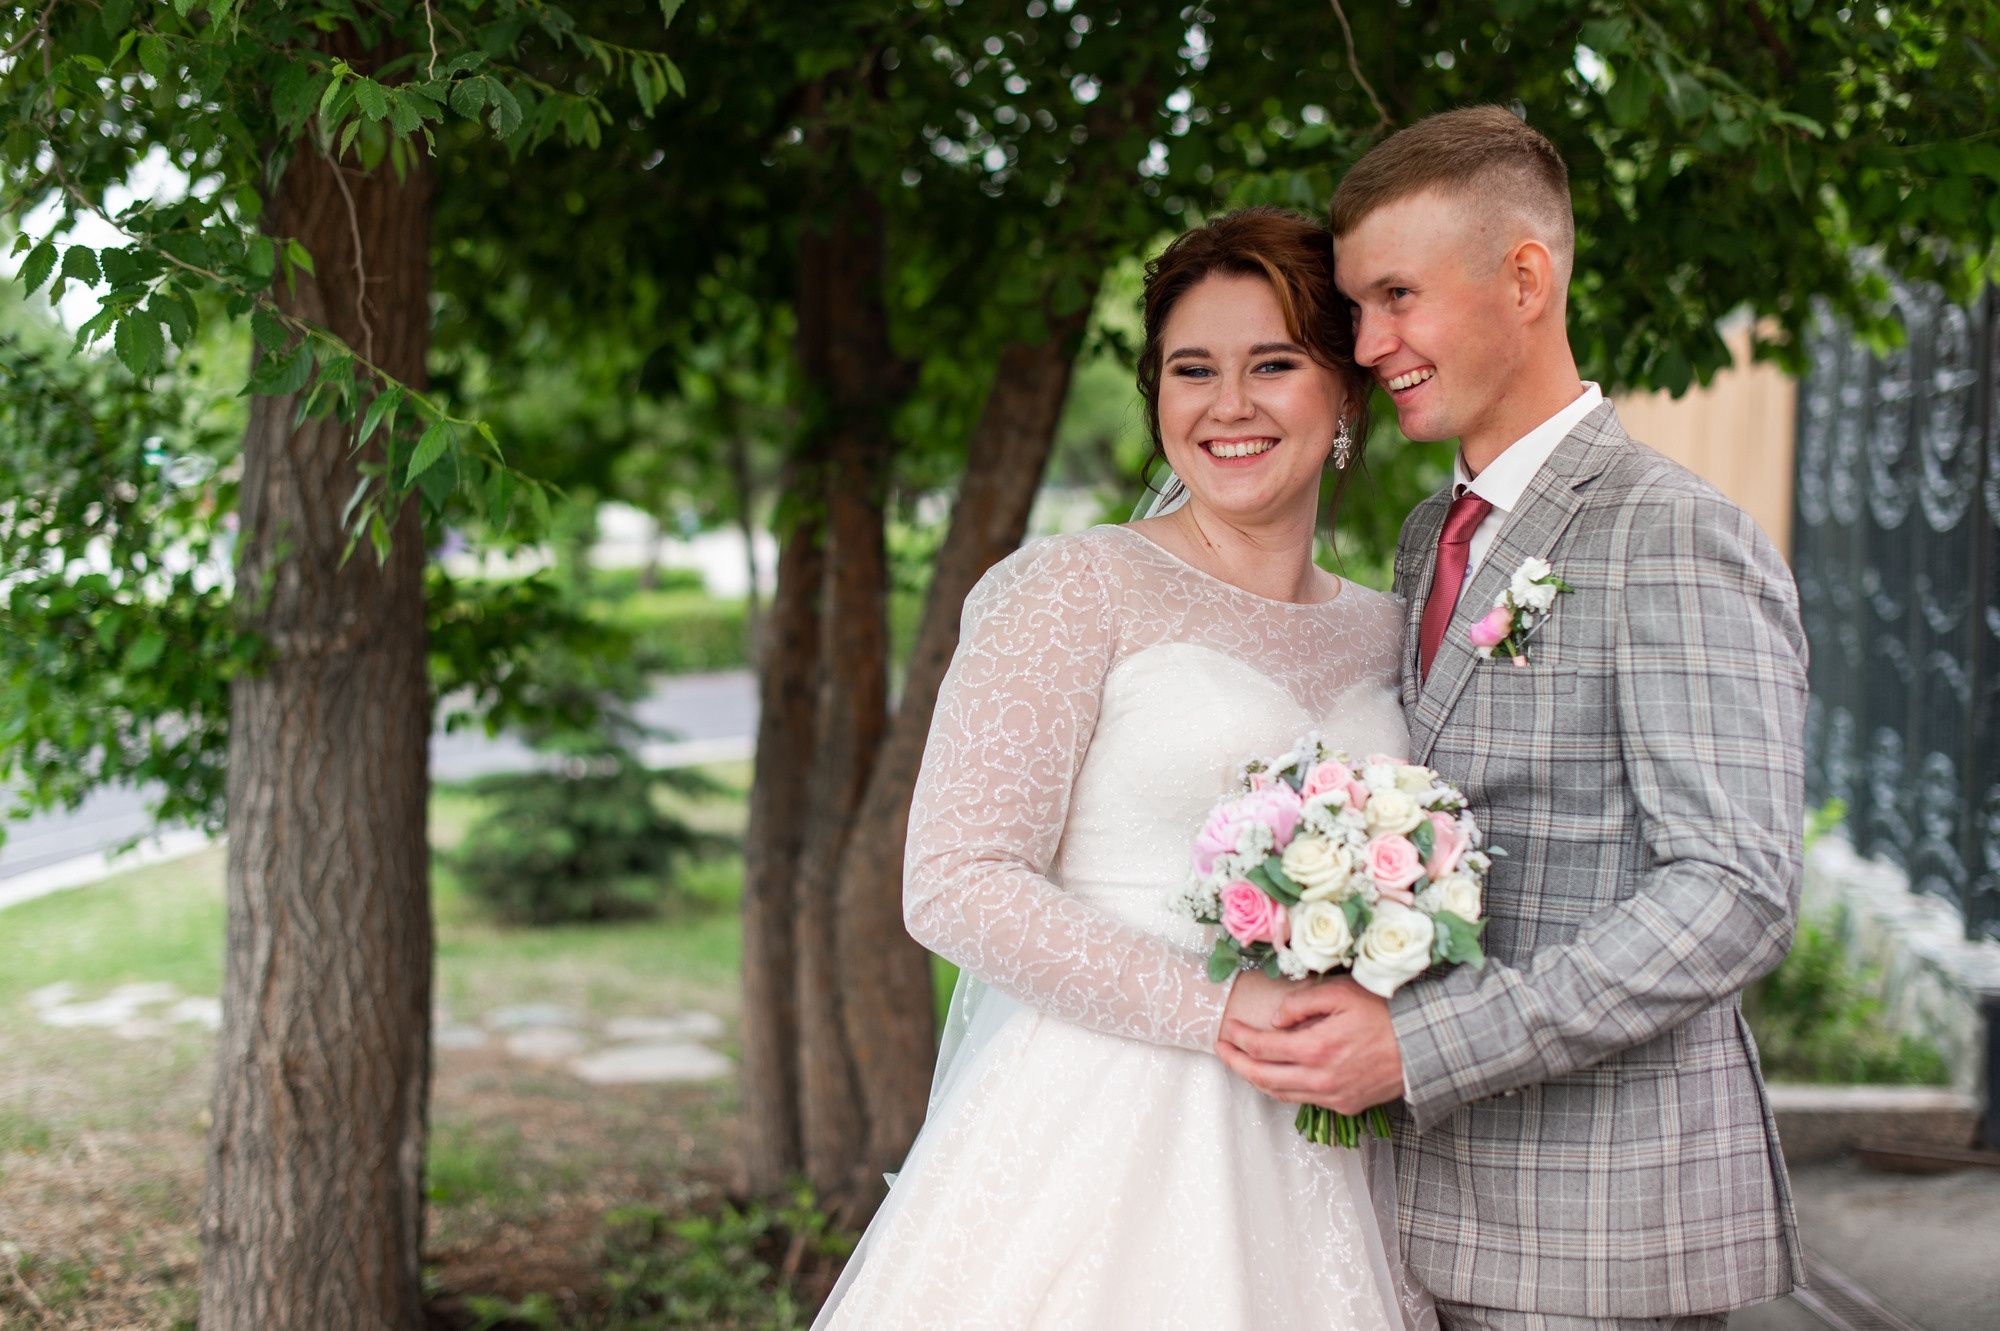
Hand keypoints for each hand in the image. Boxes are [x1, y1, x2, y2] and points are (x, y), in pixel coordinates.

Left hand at [1214, 976, 1403, 1114]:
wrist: (1427, 1046)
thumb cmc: (1386, 1013)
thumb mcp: (1342, 993)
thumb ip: (1301, 1003)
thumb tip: (1275, 1020)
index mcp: (1317, 1048)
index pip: (1262, 1047)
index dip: (1239, 1038)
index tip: (1226, 1028)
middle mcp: (1321, 1079)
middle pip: (1263, 1077)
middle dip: (1235, 1063)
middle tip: (1220, 1049)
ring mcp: (1334, 1096)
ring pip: (1280, 1094)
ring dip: (1255, 1079)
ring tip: (1240, 1063)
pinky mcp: (1346, 1106)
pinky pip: (1303, 1099)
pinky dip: (1283, 1088)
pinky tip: (1276, 1075)